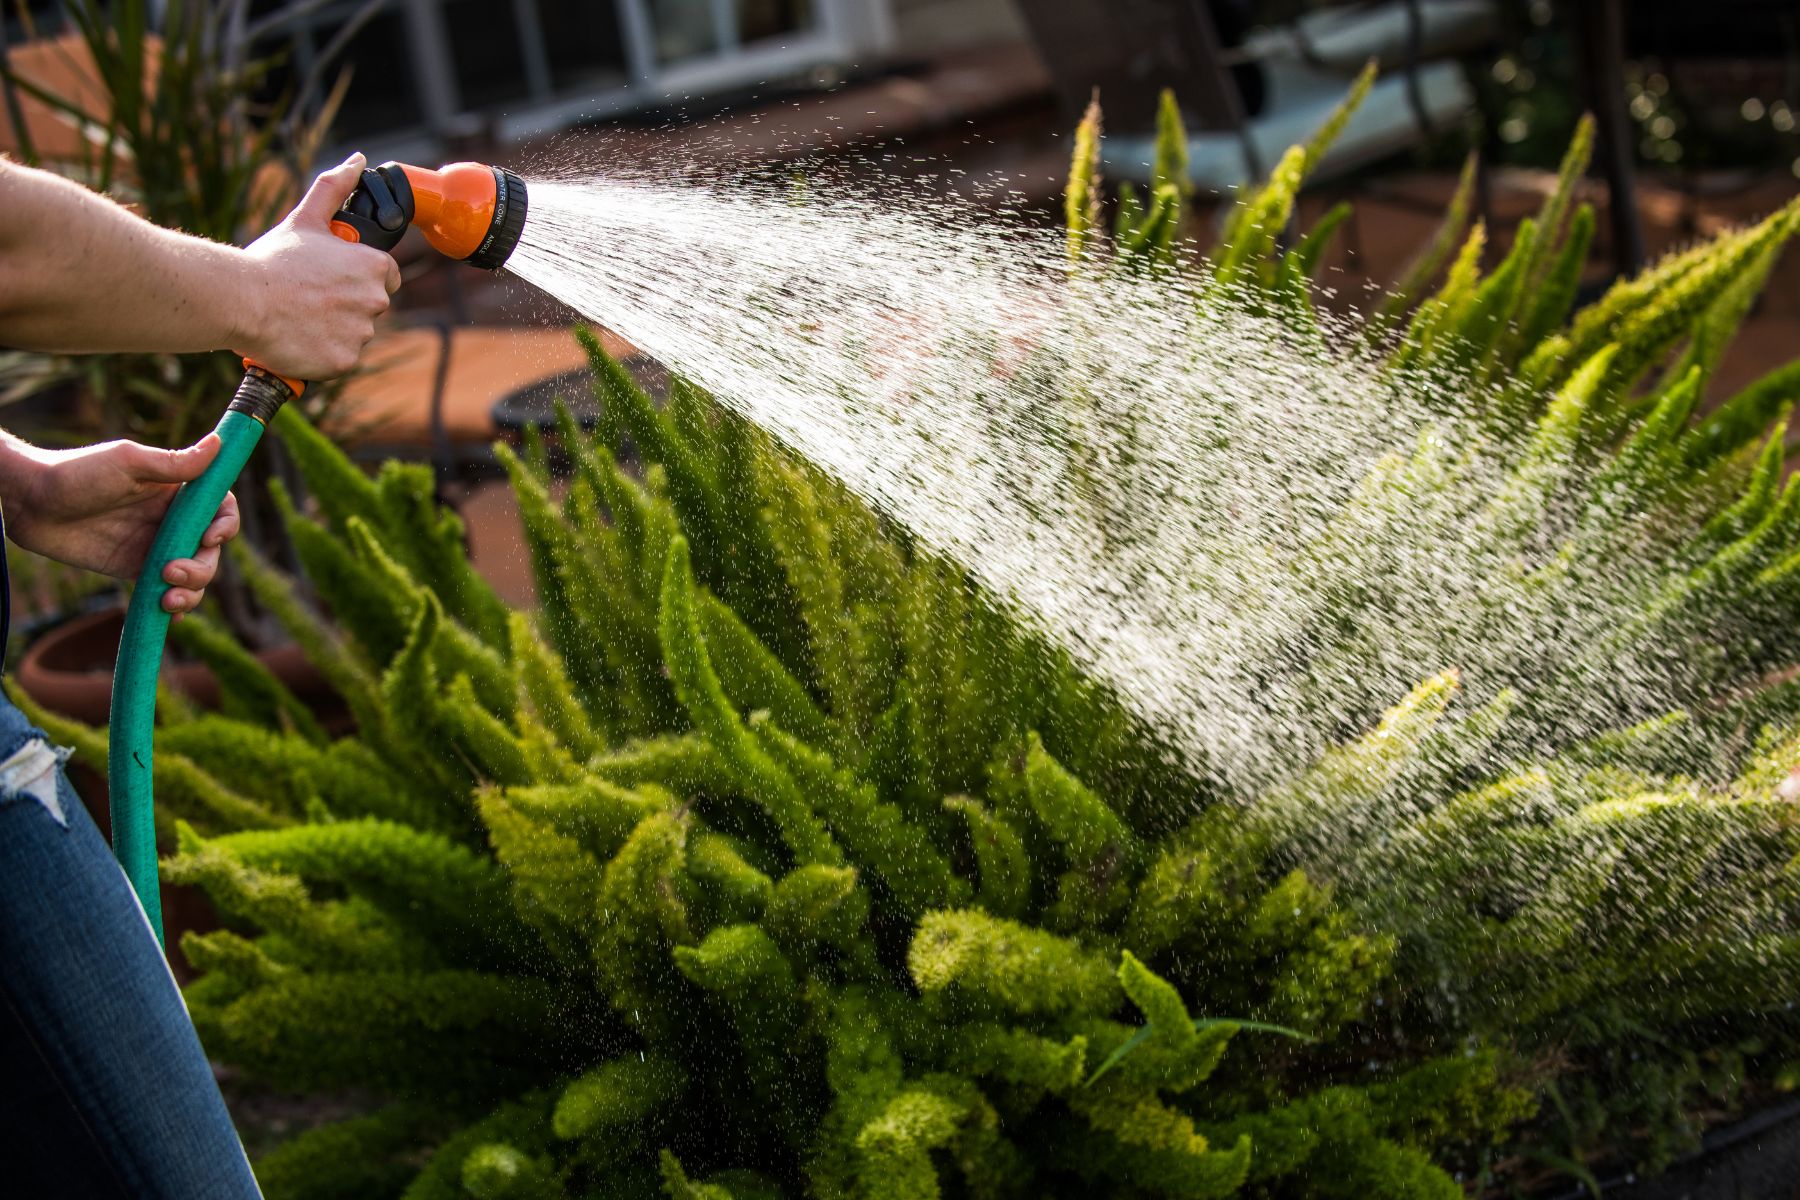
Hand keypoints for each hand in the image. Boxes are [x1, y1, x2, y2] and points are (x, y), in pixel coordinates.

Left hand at [2, 436, 240, 614]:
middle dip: (201, 569)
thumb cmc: (75, 472)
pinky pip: (164, 592)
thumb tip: (219, 442)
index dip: (225, 526)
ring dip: (190, 593)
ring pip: (193, 576)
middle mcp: (170, 520)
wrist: (28, 503)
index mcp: (176, 491)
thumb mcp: (127, 463)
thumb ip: (174, 463)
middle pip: (210, 551)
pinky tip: (166, 616)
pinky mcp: (133, 570)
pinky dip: (173, 609)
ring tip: (165, 599)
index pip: (220, 509)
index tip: (209, 538)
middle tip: (170, 573)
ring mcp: (154, 547)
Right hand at [233, 153, 401, 379]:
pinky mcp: (345, 361)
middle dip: (344, 304)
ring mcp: (361, 333)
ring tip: (298, 316)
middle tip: (307, 297)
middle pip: (369, 306)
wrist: (243, 300)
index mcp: (374, 267)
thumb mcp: (305, 219)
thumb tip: (358, 161)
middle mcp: (376, 301)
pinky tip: (298, 338)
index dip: (360, 278)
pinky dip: (322, 353)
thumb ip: (334, 188)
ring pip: (354, 334)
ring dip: (332, 329)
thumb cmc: (272, 260)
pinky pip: (339, 358)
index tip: (334, 280)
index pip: (387, 277)